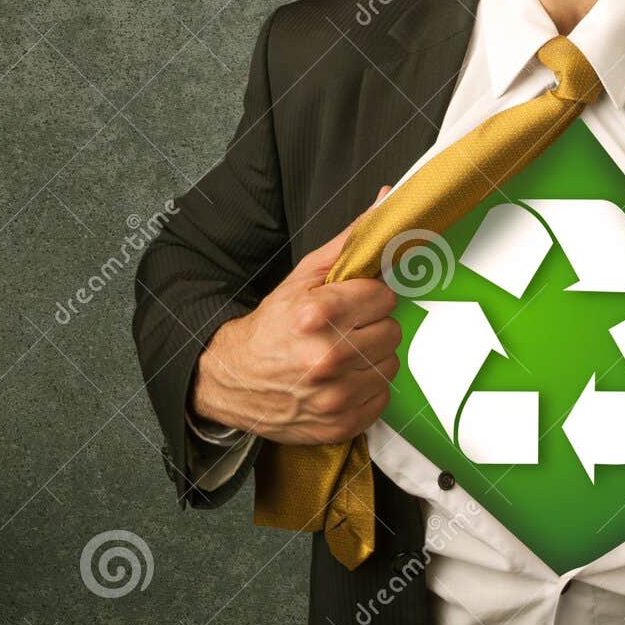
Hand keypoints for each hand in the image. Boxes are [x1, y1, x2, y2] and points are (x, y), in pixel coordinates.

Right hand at [191, 186, 402, 444]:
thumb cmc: (272, 326)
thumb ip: (350, 241)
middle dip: (370, 326)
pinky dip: (366, 388)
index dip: (368, 298)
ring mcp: (335, 396)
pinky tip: (340, 380)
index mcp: (317, 315)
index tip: (350, 303)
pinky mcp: (341, 423)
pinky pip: (382, 397)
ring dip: (371, 358)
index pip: (383, 297)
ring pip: (390, 364)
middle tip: (344, 329)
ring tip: (341, 354)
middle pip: (391, 331)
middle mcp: (327, 357)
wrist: (233, 379)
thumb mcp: (304, 277)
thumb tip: (388, 200)